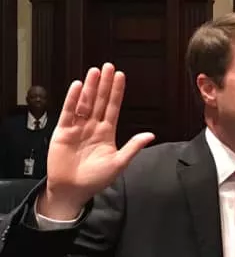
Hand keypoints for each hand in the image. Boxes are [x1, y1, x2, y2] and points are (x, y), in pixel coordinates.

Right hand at [38, 63, 154, 218]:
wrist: (72, 190)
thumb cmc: (96, 179)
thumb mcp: (118, 163)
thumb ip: (133, 147)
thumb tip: (150, 135)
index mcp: (107, 133)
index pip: (113, 108)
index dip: (117, 93)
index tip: (121, 77)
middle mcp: (92, 127)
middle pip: (99, 101)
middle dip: (104, 84)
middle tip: (108, 66)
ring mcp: (77, 128)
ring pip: (85, 103)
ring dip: (90, 88)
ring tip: (95, 72)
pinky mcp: (63, 132)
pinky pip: (68, 112)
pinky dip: (73, 99)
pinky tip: (78, 87)